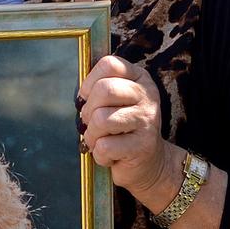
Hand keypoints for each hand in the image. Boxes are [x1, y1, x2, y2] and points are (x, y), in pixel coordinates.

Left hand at [78, 55, 176, 199]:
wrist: (148, 164)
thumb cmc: (122, 130)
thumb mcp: (113, 103)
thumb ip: (99, 90)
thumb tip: (80, 95)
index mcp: (139, 78)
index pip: (109, 64)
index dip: (89, 82)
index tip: (87, 98)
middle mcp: (147, 94)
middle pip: (104, 90)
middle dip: (88, 111)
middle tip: (91, 124)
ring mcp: (148, 119)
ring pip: (101, 119)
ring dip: (91, 135)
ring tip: (100, 141)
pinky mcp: (144, 145)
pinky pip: (104, 146)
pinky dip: (99, 154)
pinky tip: (111, 155)